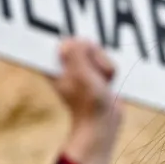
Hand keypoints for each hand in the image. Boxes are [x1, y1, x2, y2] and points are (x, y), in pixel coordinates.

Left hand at [53, 38, 122, 163]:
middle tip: (92, 75)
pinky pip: (106, 61)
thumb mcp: (80, 75)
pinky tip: (107, 84)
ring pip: (98, 52)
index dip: (75, 46)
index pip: (63, 42)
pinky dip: (109, 71)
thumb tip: (72, 40)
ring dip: (103, 66)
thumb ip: (76, 53)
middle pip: (84, 44)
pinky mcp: (94, 74)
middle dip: (95, 58)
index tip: (80, 61)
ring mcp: (81, 70)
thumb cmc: (89, 103)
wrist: (103, 123)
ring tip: (101, 83)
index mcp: (54, 67)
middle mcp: (66, 66)